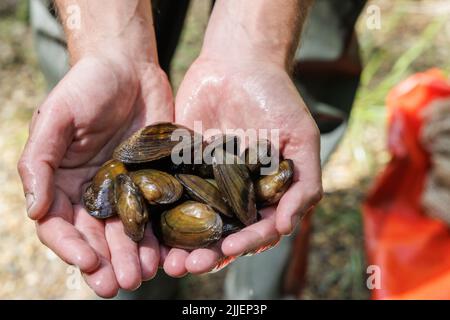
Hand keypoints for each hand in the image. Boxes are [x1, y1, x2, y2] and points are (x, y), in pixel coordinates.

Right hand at [18, 52, 172, 296]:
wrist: (129, 67)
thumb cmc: (87, 86)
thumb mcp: (57, 117)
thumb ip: (40, 161)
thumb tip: (33, 210)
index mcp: (63, 182)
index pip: (59, 225)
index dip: (70, 248)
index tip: (87, 264)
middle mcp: (93, 191)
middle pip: (96, 237)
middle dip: (107, 262)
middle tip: (121, 285)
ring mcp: (127, 188)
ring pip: (128, 231)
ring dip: (134, 256)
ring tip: (144, 275)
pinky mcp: (154, 180)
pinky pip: (157, 212)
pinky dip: (160, 235)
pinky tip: (167, 253)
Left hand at [169, 56, 322, 276]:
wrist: (237, 63)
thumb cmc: (276, 99)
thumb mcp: (302, 139)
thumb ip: (303, 183)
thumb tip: (287, 228)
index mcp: (263, 195)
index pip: (255, 229)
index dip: (246, 242)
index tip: (231, 247)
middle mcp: (233, 195)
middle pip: (220, 235)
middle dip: (207, 254)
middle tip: (188, 266)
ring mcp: (204, 183)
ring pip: (191, 223)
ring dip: (180, 246)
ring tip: (166, 262)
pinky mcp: (177, 168)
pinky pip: (166, 196)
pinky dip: (158, 216)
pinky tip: (148, 231)